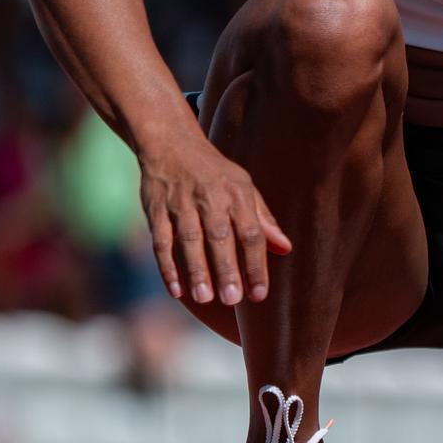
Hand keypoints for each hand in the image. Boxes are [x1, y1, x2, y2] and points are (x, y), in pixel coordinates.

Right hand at [140, 134, 290, 308]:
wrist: (171, 143)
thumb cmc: (215, 173)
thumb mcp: (244, 187)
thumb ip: (263, 220)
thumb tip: (285, 249)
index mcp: (237, 194)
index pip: (251, 232)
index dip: (256, 263)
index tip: (260, 294)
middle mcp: (210, 198)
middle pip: (220, 237)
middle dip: (226, 269)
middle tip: (232, 299)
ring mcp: (181, 203)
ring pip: (189, 240)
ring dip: (196, 270)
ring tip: (205, 298)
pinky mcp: (156, 209)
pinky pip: (161, 241)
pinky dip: (167, 266)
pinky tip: (176, 291)